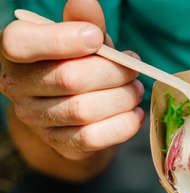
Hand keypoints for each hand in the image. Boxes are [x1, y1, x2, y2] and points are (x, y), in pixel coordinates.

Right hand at [0, 0, 143, 162]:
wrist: (75, 112)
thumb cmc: (79, 64)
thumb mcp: (82, 39)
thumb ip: (84, 22)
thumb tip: (86, 0)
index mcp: (17, 54)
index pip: (20, 43)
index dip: (62, 39)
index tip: (95, 37)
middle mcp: (18, 88)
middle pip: (69, 79)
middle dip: (113, 72)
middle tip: (133, 68)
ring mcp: (37, 120)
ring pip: (84, 110)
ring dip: (122, 98)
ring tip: (136, 89)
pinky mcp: (60, 144)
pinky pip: (93, 138)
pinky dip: (123, 125)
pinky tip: (135, 113)